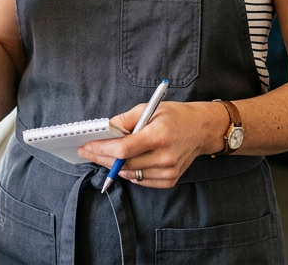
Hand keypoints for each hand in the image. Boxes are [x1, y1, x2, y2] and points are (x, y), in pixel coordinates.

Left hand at [76, 101, 221, 188]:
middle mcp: (165, 156)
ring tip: (102, 156)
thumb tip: (103, 130)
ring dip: (113, 166)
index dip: (100, 149)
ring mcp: (169, 171)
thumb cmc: (175, 115)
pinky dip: (130, 172)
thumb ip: (124, 120)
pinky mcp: (170, 179)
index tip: (86, 146)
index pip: (123, 149)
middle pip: (123, 164)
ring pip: (130, 174)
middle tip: (87, 152)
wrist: (202, 129)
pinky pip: (141, 180)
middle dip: (101, 158)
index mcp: (159, 135)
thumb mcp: (149, 108)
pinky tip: (124, 163)